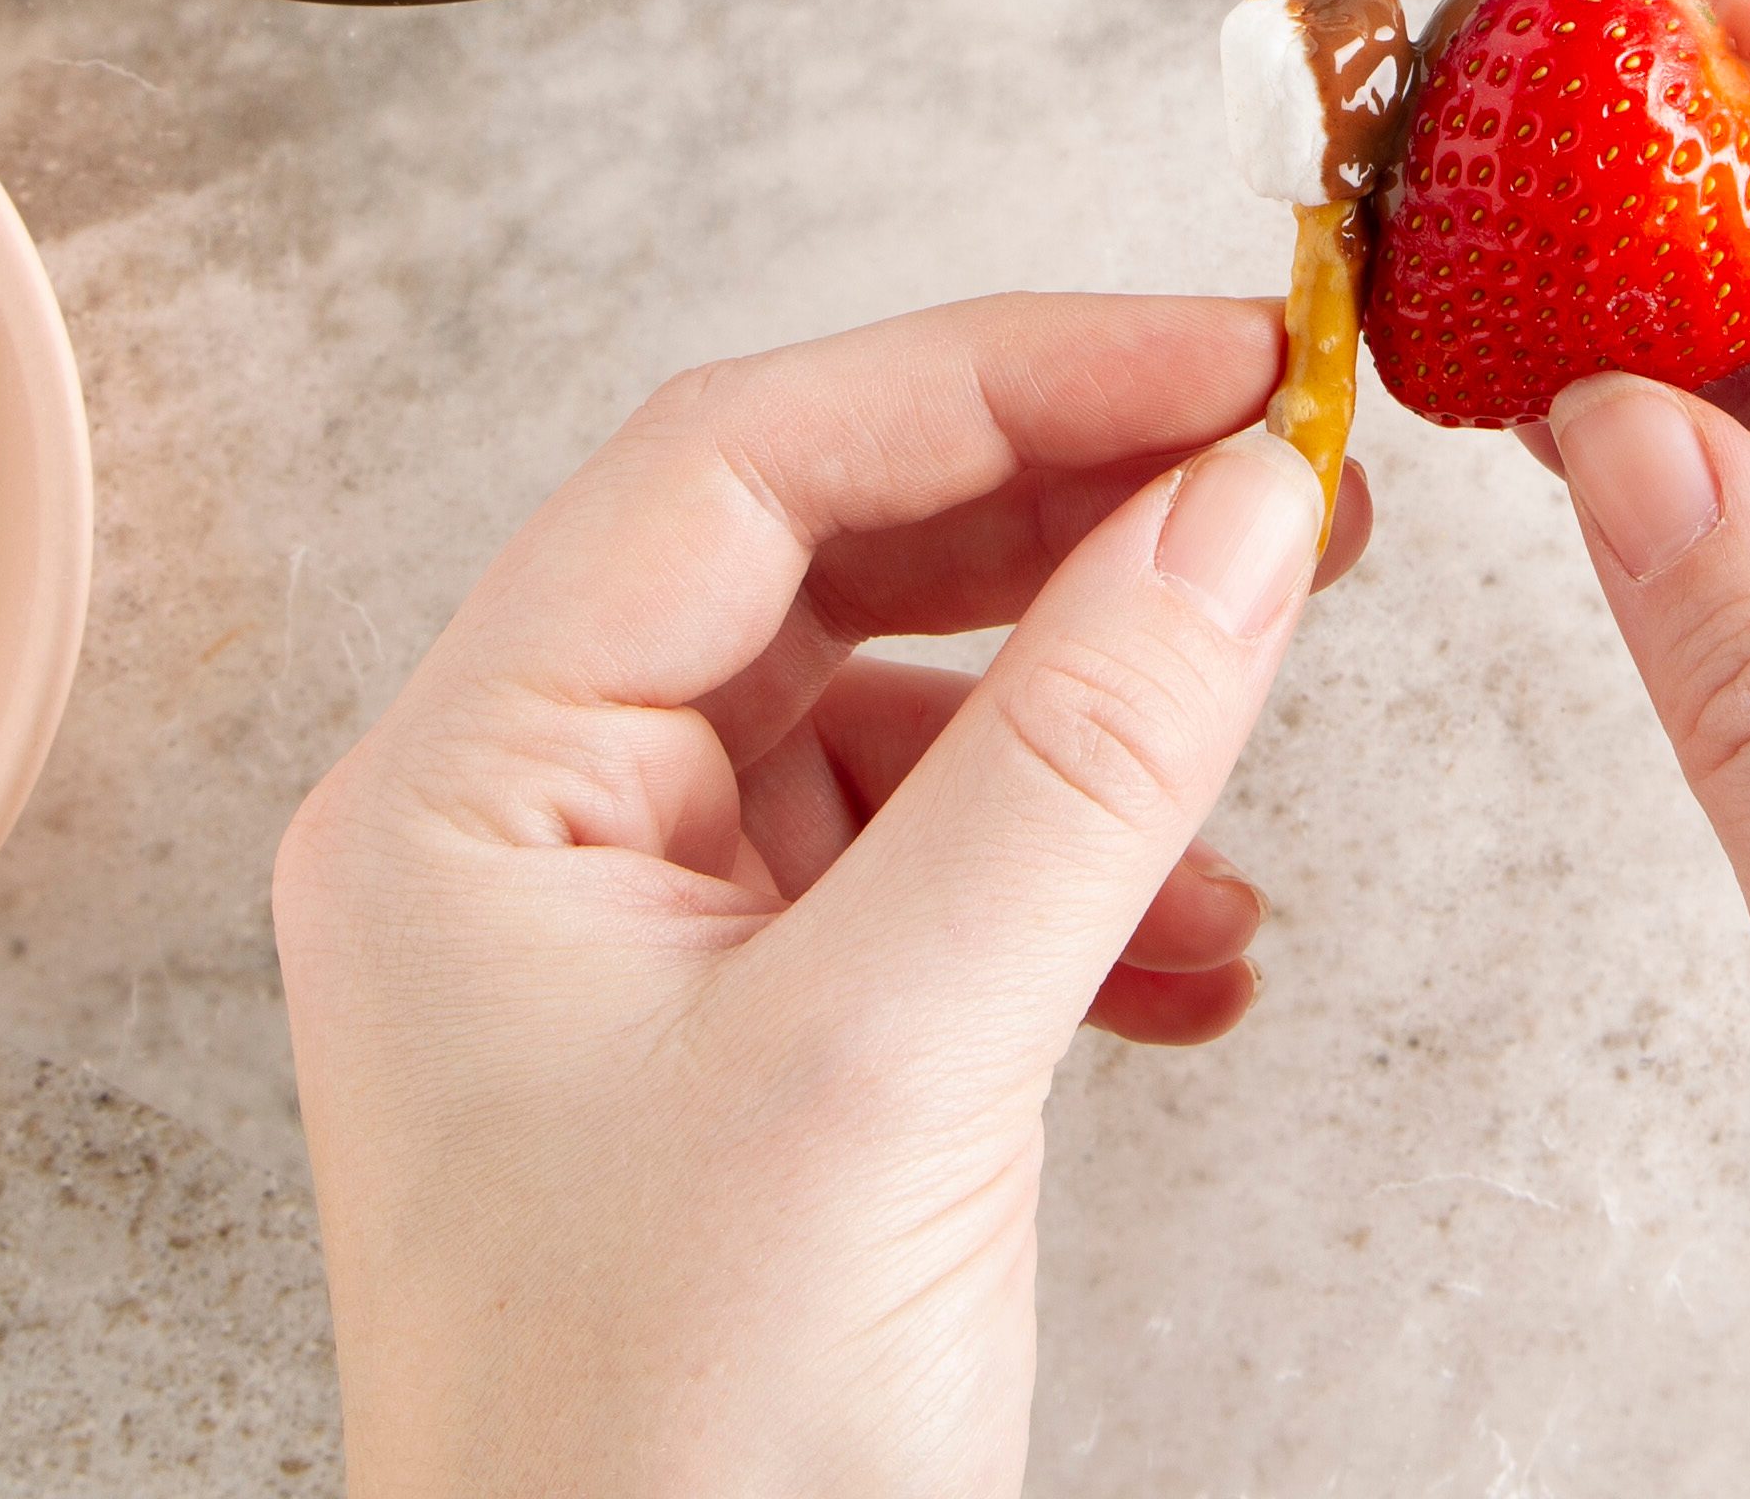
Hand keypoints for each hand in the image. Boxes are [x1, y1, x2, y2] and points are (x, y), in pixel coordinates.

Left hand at [275, 296, 1363, 1498]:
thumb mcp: (892, 1071)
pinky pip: (929, 881)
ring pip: (895, 721)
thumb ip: (1078, 763)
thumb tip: (1239, 508)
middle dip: (1065, 523)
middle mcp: (524, 840)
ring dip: (1095, 725)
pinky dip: (1082, 887)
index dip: (995, 379)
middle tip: (1284, 488)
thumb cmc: (668, 1466)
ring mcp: (628, 952)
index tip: (1223, 361)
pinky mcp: (740, 1059)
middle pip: (817, 562)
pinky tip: (1199, 962)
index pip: (736, 464)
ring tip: (1258, 737)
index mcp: (466, 796)